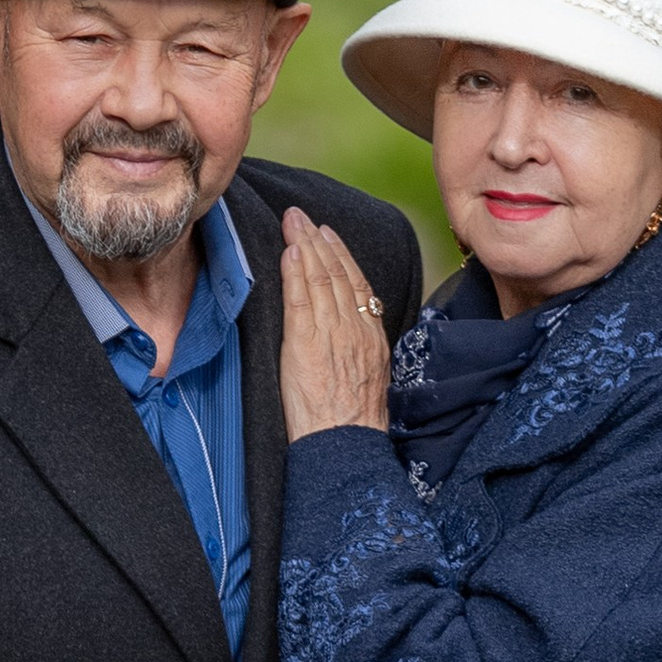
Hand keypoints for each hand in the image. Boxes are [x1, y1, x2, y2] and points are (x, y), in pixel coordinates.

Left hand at [280, 206, 392, 439]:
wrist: (346, 445)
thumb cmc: (352, 425)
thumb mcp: (367, 381)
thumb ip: (357, 352)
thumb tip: (345, 342)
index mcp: (371, 338)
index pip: (357, 284)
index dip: (342, 256)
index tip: (329, 235)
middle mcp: (354, 329)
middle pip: (339, 274)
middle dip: (320, 240)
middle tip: (304, 216)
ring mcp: (332, 334)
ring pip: (321, 279)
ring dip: (306, 245)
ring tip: (293, 222)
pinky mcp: (307, 344)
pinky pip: (301, 298)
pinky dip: (296, 272)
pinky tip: (290, 251)